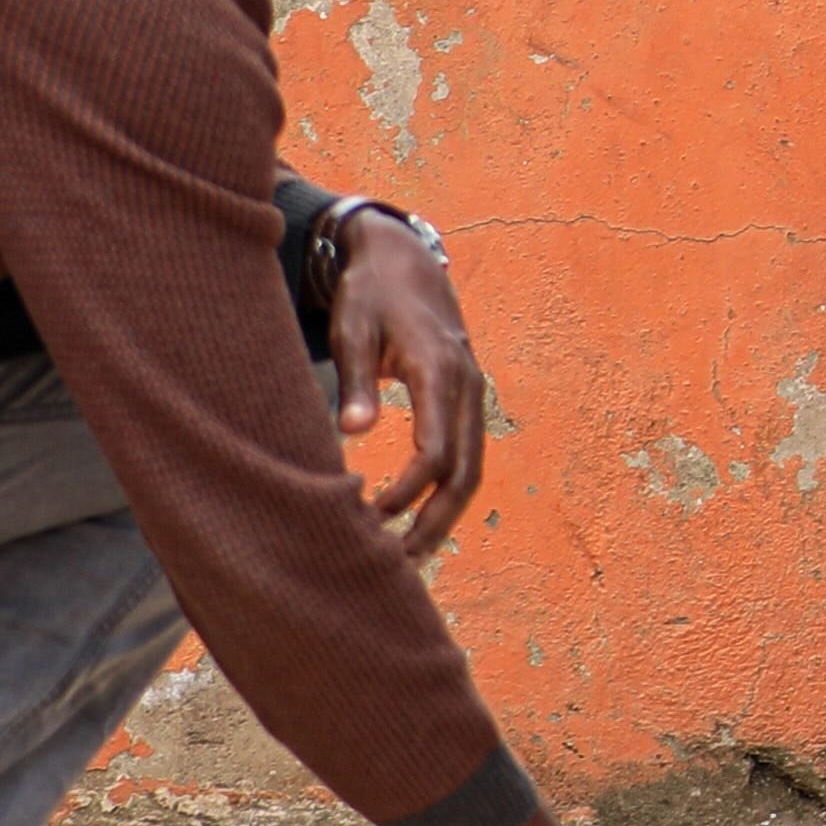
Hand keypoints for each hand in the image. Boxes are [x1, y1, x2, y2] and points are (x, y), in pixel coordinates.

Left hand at [324, 213, 487, 550]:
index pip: (436, 451)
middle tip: (401, 565)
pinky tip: (419, 515)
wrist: (405, 260)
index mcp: (439, 370)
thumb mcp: (353, 328)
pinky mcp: (464, 399)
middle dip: (435, 521)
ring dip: (444, 514)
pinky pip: (466, 454)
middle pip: (465, 471)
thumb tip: (353, 433)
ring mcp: (472, 394)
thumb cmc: (371, 293)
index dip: (407, 491)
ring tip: (411, 555)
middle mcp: (466, 386)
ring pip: (471, 468)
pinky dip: (447, 491)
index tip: (371, 515)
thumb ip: (355, 381)